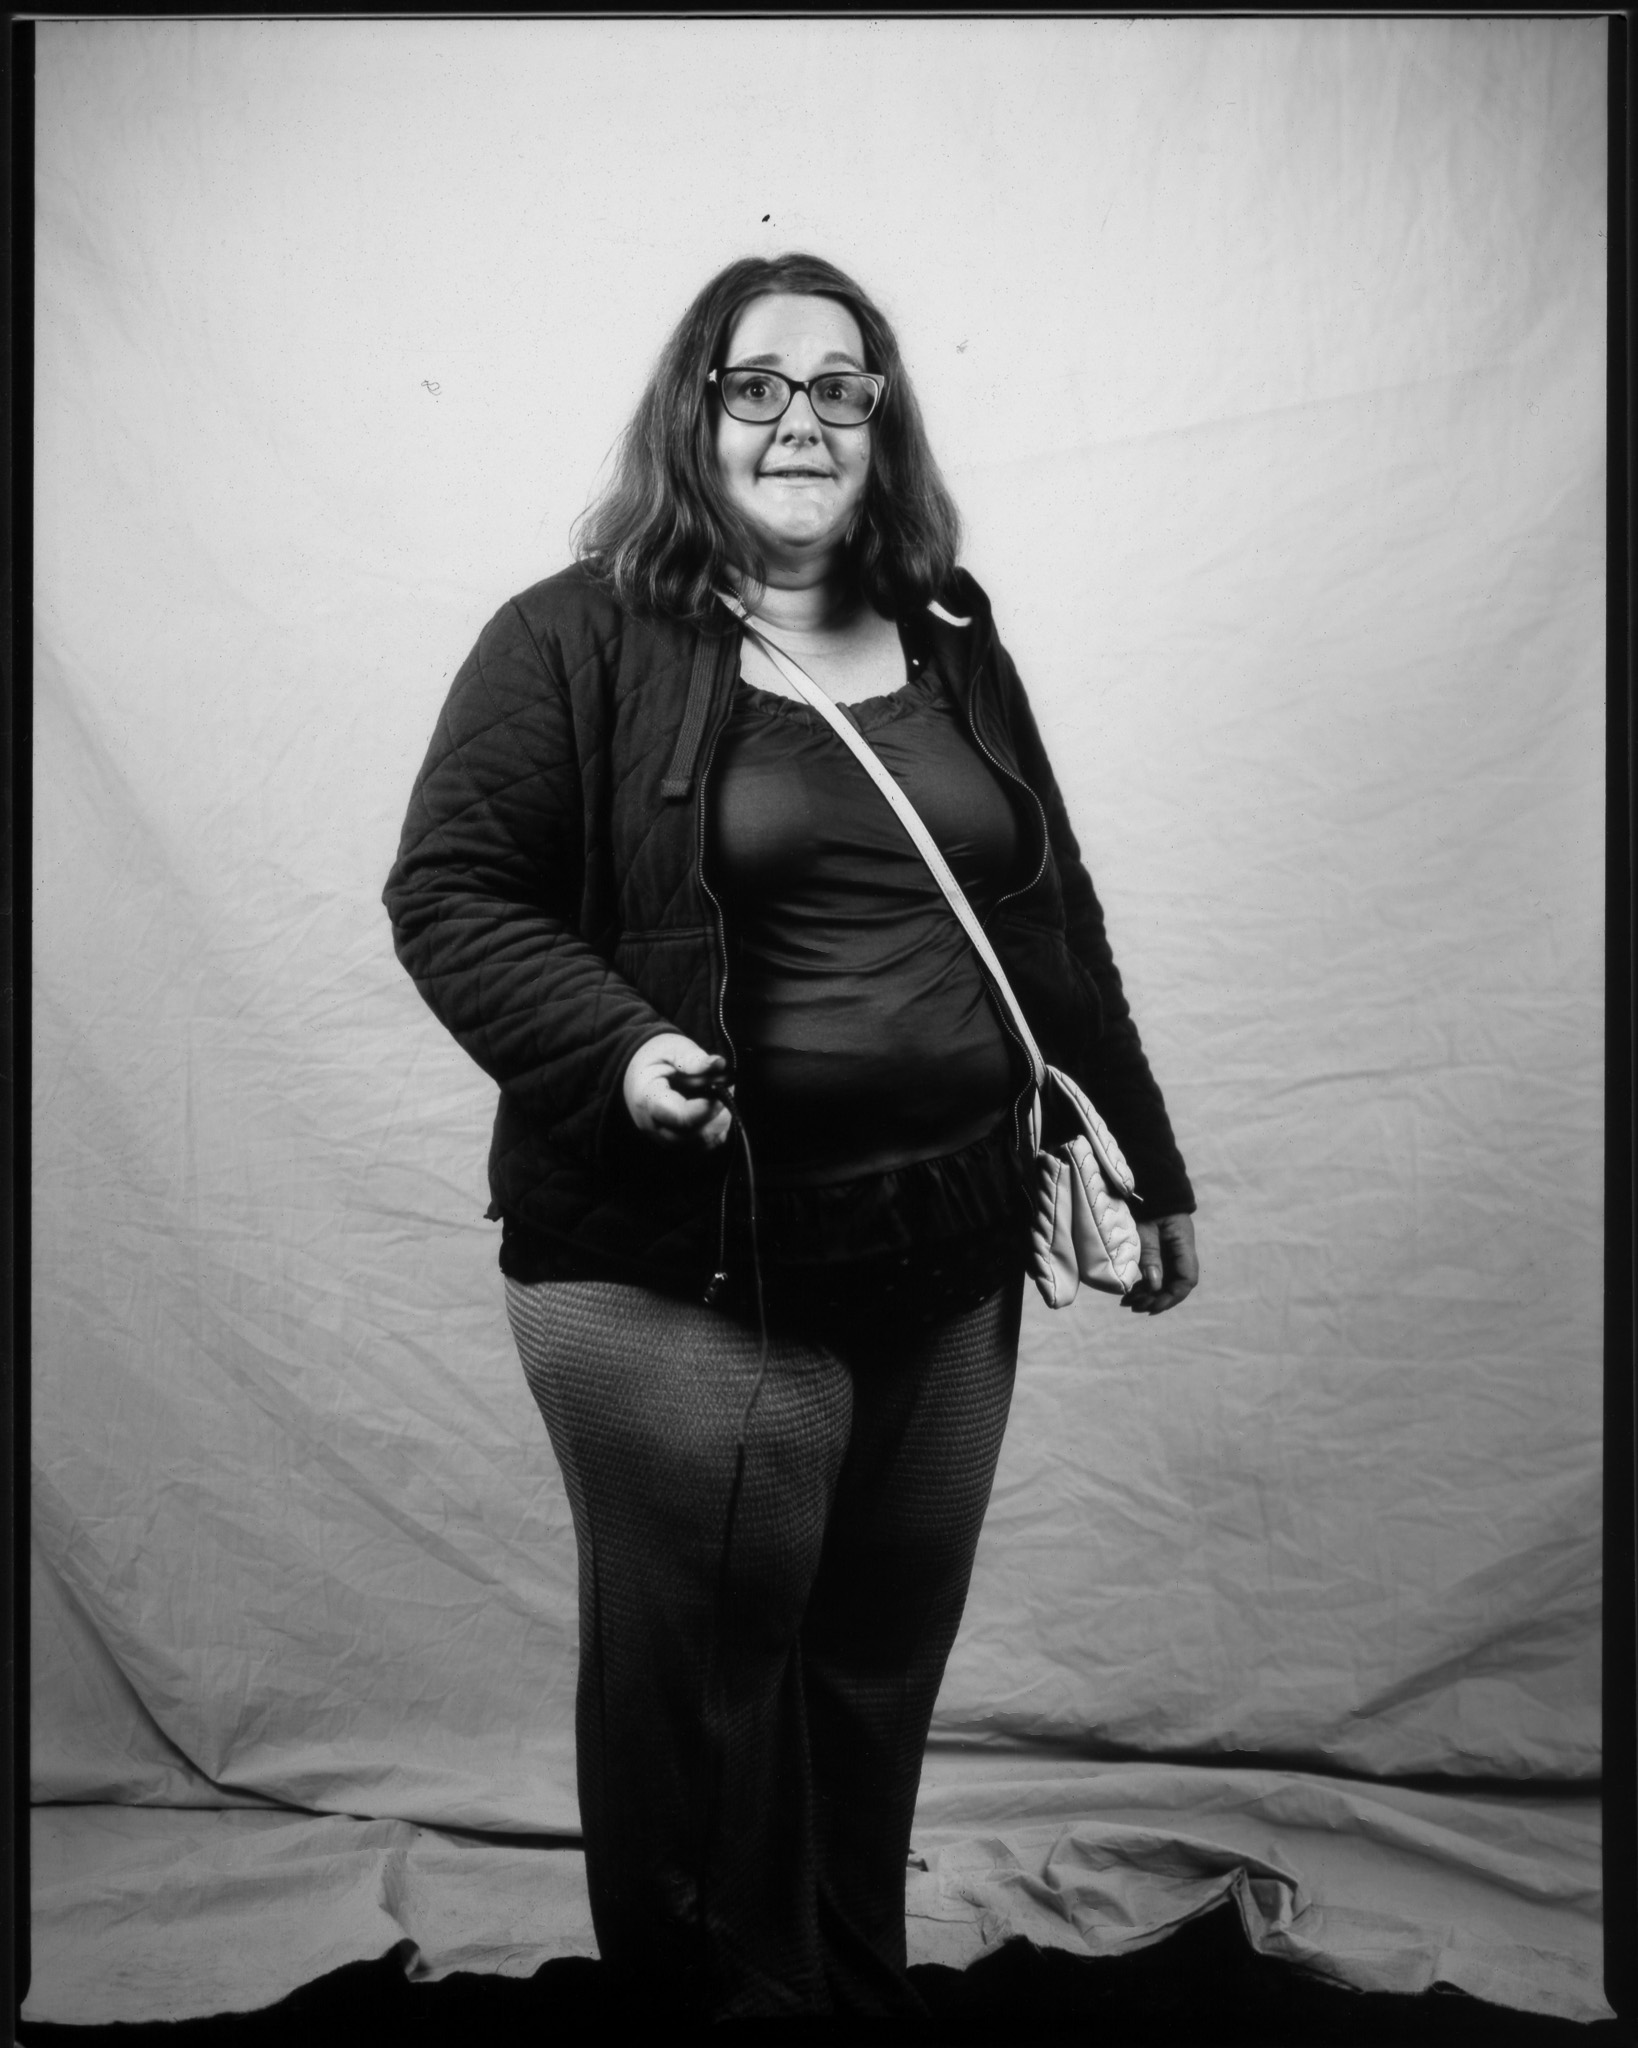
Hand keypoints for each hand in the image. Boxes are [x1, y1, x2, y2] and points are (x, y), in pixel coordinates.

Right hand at [622, 1034, 733, 1149]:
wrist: (638, 1072)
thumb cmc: (655, 1058)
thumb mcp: (671, 1047)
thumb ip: (692, 1057)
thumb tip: (719, 1063)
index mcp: (648, 1100)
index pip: (681, 1116)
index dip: (707, 1107)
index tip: (722, 1088)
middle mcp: (654, 1126)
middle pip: (695, 1135)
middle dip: (718, 1113)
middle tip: (724, 1088)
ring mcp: (665, 1138)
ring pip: (704, 1143)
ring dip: (720, 1121)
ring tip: (718, 1095)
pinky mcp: (677, 1143)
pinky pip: (705, 1146)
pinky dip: (717, 1129)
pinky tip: (714, 1109)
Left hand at [1122, 1212, 1197, 1315]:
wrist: (1150, 1186)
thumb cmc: (1146, 1203)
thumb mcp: (1144, 1228)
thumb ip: (1150, 1255)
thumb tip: (1154, 1285)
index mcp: (1183, 1244)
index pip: (1186, 1279)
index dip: (1171, 1296)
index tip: (1152, 1305)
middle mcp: (1181, 1252)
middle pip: (1176, 1285)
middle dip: (1156, 1299)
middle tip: (1134, 1305)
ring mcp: (1172, 1253)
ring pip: (1166, 1282)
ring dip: (1149, 1295)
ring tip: (1128, 1302)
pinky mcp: (1161, 1252)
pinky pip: (1158, 1274)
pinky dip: (1145, 1285)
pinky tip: (1131, 1292)